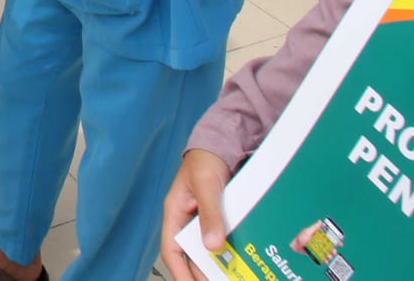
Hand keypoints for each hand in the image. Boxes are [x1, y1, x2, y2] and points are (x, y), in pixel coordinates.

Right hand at [161, 149, 232, 280]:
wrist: (223, 144)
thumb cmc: (205, 160)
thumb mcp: (206, 186)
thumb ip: (209, 214)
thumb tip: (213, 246)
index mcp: (175, 214)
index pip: (172, 250)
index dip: (180, 272)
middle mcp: (188, 222)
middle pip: (192, 255)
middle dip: (204, 273)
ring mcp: (204, 222)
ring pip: (209, 250)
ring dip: (219, 265)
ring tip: (232, 277)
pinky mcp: (220, 220)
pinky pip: (223, 240)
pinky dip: (231, 252)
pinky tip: (242, 262)